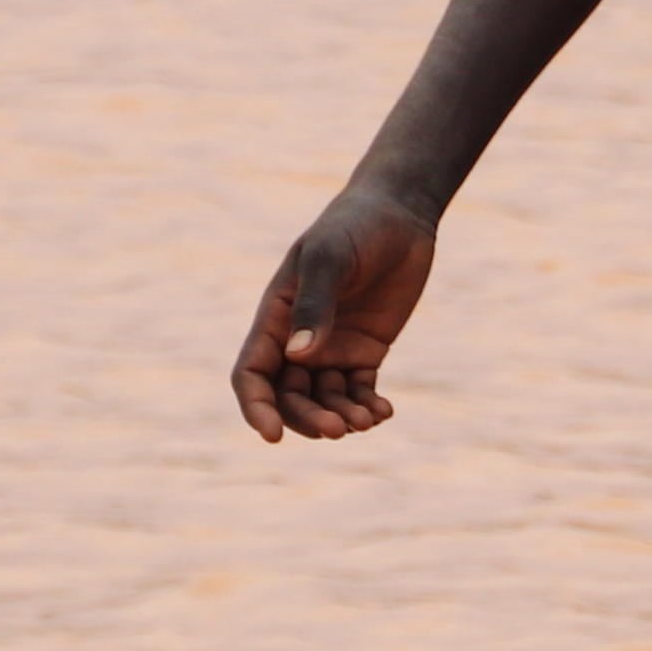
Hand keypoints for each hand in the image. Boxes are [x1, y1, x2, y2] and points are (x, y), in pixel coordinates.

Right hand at [234, 187, 437, 442]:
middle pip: (288, 396)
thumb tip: (297, 357)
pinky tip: (382, 413)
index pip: (252, 375)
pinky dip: (366, 406)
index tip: (273, 435)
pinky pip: (359, 390)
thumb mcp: (330, 259)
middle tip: (338, 429)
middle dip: (307, 418)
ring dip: (340, 416)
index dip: (257, 407)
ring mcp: (332, 347)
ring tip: (366, 420)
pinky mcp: (367, 350)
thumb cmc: (354, 228)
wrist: (399, 215)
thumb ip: (315, 305)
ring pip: (324, 399)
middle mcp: (297, 340)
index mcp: (274, 318)